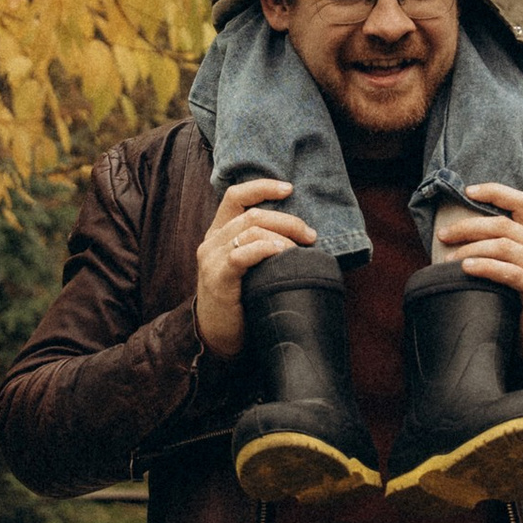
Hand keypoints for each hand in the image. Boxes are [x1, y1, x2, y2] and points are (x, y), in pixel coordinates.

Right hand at [195, 176, 314, 355]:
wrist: (216, 335)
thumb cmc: (239, 299)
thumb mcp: (246, 264)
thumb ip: (259, 244)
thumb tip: (301, 231)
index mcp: (218, 233)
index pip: (235, 196)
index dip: (262, 187)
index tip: (289, 188)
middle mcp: (212, 241)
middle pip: (252, 214)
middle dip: (287, 220)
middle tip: (310, 234)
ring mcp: (212, 259)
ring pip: (250, 230)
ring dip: (282, 235)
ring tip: (302, 248)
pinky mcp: (218, 278)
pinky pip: (242, 254)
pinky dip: (265, 249)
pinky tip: (281, 253)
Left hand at [439, 183, 522, 364]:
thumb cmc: (520, 299)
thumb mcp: (515, 266)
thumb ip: (499, 247)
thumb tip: (456, 232)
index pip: (521, 202)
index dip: (495, 192)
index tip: (467, 191)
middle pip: (504, 225)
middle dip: (469, 226)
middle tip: (443, 234)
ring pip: (505, 247)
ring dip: (472, 249)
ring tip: (448, 258)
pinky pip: (510, 273)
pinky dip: (485, 267)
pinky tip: (466, 269)